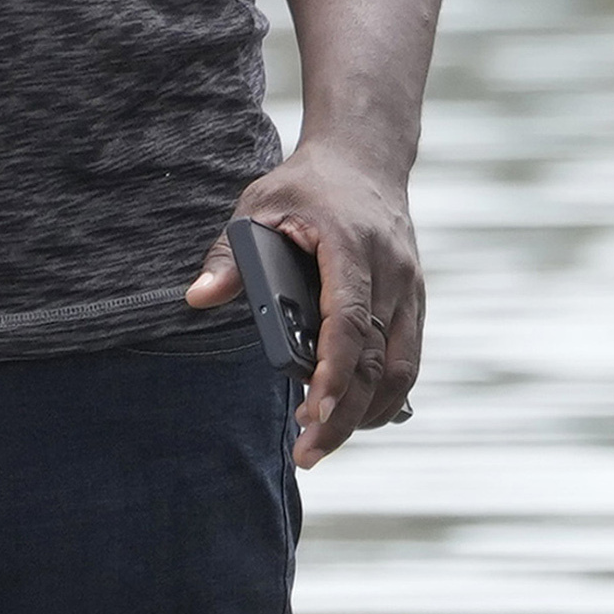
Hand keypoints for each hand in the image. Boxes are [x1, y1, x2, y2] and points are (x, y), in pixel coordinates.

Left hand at [185, 146, 421, 470]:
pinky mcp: (415, 301)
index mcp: (351, 247)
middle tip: (307, 453)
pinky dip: (383, 394)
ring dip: (367, 413)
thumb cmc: (306, 186)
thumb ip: (229, 256)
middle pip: (376, 360)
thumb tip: (198, 298)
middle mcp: (391, 271)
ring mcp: (410, 289)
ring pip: (400, 368)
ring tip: (327, 441)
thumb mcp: (257, 206)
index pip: (348, 321)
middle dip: (343, 414)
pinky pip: (407, 359)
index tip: (311, 412)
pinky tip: (354, 416)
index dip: (332, 373)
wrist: (365, 159)